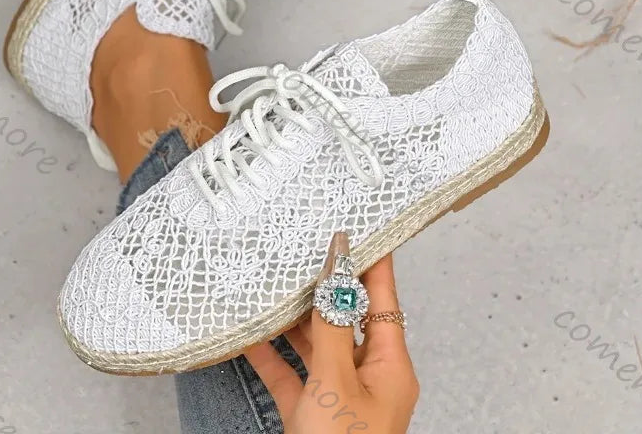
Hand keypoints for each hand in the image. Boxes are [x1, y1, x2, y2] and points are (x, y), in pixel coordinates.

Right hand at [245, 248, 418, 433]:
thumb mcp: (335, 381)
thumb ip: (331, 326)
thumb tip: (334, 273)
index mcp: (390, 366)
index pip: (383, 299)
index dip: (371, 262)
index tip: (357, 226)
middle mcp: (369, 376)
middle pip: (348, 318)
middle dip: (326, 286)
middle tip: (305, 250)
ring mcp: (340, 395)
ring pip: (319, 345)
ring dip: (295, 320)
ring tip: (273, 285)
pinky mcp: (312, 414)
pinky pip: (293, 374)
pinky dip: (273, 356)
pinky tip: (251, 336)